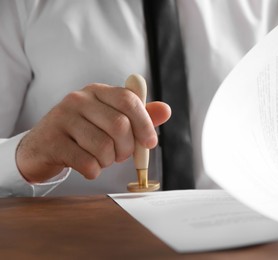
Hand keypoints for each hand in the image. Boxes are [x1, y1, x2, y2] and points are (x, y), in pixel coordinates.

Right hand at [16, 83, 170, 182]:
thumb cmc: (83, 134)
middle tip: (120, 154)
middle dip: (126, 148)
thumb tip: (166, 110)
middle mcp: (78, 100)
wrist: (42, 147)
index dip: (145, 123)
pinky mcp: (52, 142)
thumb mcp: (111, 120)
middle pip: (119, 125)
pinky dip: (94, 170)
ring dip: (108, 161)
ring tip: (101, 159)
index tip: (150, 142)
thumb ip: (139, 116)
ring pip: (104, 147)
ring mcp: (62, 119)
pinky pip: (87, 162)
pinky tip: (88, 166)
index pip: (128, 100)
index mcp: (97, 91)